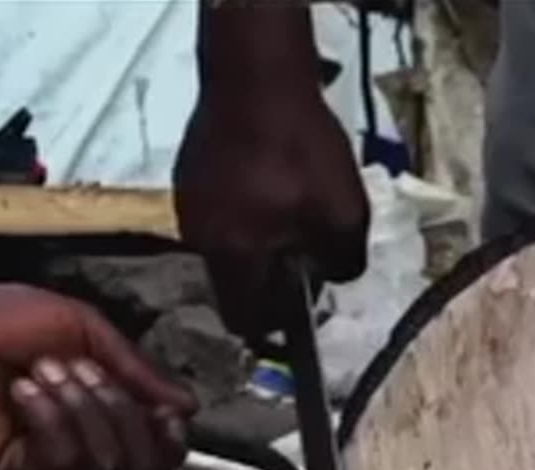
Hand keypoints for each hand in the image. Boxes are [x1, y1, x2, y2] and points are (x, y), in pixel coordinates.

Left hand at [0, 284, 197, 469]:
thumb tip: (190, 405)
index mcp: (110, 409)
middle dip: (122, 408)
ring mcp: (54, 461)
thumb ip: (139, 370)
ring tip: (45, 370)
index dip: (173, 436)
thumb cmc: (8, 321)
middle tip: (84, 368)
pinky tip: (23, 391)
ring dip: (80, 406)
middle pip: (145, 461)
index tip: (171, 411)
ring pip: (105, 460)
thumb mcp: (90, 331)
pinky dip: (50, 418)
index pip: (161, 447)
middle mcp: (89, 441)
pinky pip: (62, 461)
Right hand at [173, 93, 367, 340]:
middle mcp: (200, 238)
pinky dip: (245, 212)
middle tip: (306, 257)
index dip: (274, 328)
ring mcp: (189, 203)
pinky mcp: (190, 173)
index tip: (299, 314)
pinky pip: (221, 211)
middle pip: (235, 284)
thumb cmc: (301, 151)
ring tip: (292, 214)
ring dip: (258, 243)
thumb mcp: (345, 214)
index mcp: (232, 256)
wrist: (256, 76)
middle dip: (270, 281)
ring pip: (227, 246)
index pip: (243, 321)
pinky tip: (272, 184)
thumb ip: (343, 262)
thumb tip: (332, 278)